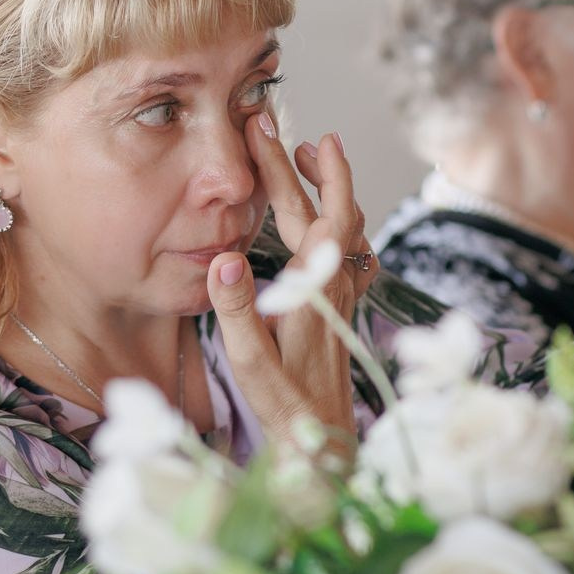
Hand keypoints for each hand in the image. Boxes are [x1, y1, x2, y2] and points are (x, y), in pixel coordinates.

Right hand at [205, 117, 375, 445]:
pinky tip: (328, 225)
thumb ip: (237, 309)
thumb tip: (225, 257)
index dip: (291, 167)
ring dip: (327, 190)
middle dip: (308, 165)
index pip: (312, 211)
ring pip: (346, 227)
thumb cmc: (286, 409)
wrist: (324, 444)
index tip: (270, 128)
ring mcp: (343, 296)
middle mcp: (337, 285)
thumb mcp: (251, 362)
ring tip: (304, 162)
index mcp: (315, 287)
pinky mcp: (341, 311)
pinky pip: (349, 251)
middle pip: (332, 209)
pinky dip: (338, 221)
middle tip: (278, 132)